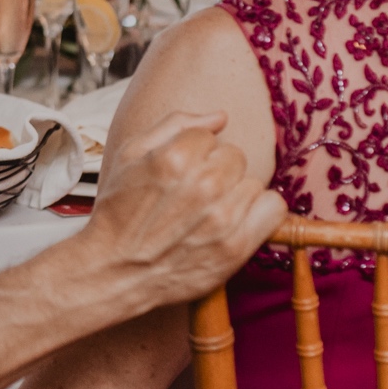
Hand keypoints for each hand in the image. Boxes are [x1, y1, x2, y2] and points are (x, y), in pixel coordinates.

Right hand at [83, 110, 286, 310]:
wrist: (115, 272)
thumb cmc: (120, 212)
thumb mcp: (130, 156)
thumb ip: (175, 125)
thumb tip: (221, 116)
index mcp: (174, 157)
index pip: (210, 136)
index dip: (194, 153)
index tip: (179, 174)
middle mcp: (202, 185)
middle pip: (235, 157)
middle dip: (217, 171)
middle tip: (194, 194)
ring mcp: (222, 218)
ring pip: (252, 181)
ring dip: (235, 194)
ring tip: (209, 212)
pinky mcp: (236, 247)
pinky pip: (273, 208)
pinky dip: (259, 212)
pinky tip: (236, 220)